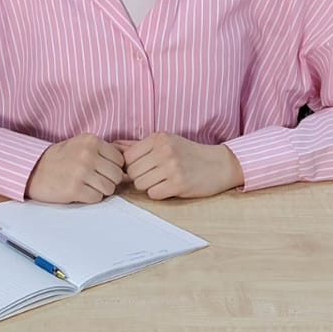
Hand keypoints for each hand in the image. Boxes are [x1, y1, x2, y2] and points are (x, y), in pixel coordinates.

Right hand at [25, 134, 123, 203]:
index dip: (113, 168)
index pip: (119, 159)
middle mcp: (88, 155)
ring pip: (109, 188)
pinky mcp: (74, 189)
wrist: (33, 170)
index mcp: (91, 141)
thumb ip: (103, 151)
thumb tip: (129, 167)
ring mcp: (81, 172)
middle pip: (117, 175)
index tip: (102, 170)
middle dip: (109, 180)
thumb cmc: (60, 159)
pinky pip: (97, 198)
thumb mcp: (81, 145)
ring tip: (87, 185)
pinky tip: (80, 191)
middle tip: (95, 180)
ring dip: (100, 190)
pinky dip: (90, 197)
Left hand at [118, 134, 243, 199]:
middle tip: (154, 176)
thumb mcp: (166, 142)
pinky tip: (169, 187)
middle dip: (139, 177)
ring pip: (140, 184)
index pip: (128, 156)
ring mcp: (172, 167)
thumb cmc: (190, 153)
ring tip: (162, 180)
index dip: (131, 166)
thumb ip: (139, 145)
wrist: (219, 164)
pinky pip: (153, 193)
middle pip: (132, 172)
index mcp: (159, 138)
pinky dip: (159, 193)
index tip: (142, 168)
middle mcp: (164, 150)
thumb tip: (113, 147)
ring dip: (149, 186)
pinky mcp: (179, 184)